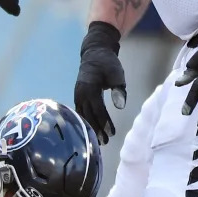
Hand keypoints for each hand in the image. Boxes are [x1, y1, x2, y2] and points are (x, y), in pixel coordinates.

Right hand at [74, 21, 125, 144]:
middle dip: (97, 130)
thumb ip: (118, 89)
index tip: (112, 134)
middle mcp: (81, 94)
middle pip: (89, 116)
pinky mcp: (78, 97)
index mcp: (89, 88)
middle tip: (105, 143)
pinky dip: (86, 122)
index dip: (104, 123)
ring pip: (84, 116)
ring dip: (91, 128)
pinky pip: (81, 112)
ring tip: (99, 141)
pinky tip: (91, 131)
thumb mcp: (117, 73)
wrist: (94, 53)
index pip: (97, 110)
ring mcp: (78, 95)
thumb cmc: (108, 63)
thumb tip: (120, 106)